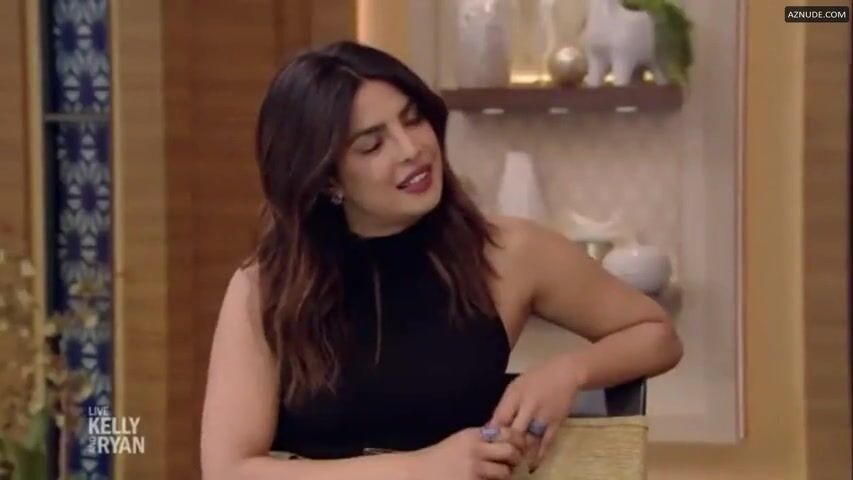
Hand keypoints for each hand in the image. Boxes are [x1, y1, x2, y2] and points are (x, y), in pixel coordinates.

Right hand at [409, 426, 526, 479]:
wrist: (419, 472)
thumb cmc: (441, 457)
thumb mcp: (461, 440)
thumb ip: (482, 439)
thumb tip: (509, 441)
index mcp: (474, 435)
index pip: (507, 432)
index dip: (519, 440)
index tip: (520, 446)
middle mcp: (476, 449)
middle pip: (511, 451)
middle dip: (516, 458)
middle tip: (512, 463)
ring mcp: (474, 469)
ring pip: (505, 472)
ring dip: (505, 475)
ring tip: (498, 475)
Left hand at [489, 353, 583, 471]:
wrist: (564, 373)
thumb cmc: (535, 379)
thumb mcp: (515, 387)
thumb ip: (504, 406)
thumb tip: (492, 427)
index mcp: (515, 395)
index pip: (500, 418)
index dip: (492, 433)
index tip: (488, 443)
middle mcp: (528, 406)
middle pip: (513, 432)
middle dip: (505, 446)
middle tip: (500, 456)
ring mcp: (543, 416)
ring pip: (528, 441)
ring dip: (520, 453)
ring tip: (512, 462)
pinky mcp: (556, 424)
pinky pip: (545, 443)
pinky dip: (538, 456)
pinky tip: (531, 465)